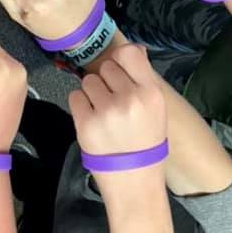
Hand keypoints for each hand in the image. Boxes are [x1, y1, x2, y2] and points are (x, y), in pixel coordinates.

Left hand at [69, 44, 166, 179]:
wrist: (135, 184)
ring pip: (87, 81)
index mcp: (151, 94)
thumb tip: (134, 48)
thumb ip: (143, 79)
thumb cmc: (146, 144)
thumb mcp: (156, 110)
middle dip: (106, 82)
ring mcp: (106, 111)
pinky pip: (75, 96)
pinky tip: (93, 122)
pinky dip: (81, 107)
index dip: (119, 62)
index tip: (119, 75)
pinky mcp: (85, 124)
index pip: (128, 53)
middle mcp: (129, 99)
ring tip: (103, 115)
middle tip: (113, 104)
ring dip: (91, 94)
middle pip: (105, 67)